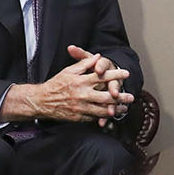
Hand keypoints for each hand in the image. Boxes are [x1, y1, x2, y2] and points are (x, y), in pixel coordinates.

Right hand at [3, 51, 132, 123]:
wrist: (42, 101)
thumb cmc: (56, 84)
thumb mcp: (69, 71)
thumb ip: (84, 64)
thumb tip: (97, 56)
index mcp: (81, 81)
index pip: (102, 76)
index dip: (116, 75)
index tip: (126, 73)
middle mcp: (82, 94)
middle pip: (106, 96)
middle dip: (121, 96)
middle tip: (131, 96)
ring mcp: (81, 107)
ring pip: (103, 110)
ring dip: (115, 109)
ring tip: (125, 108)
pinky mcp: (79, 117)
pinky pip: (94, 117)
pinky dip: (104, 117)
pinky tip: (111, 115)